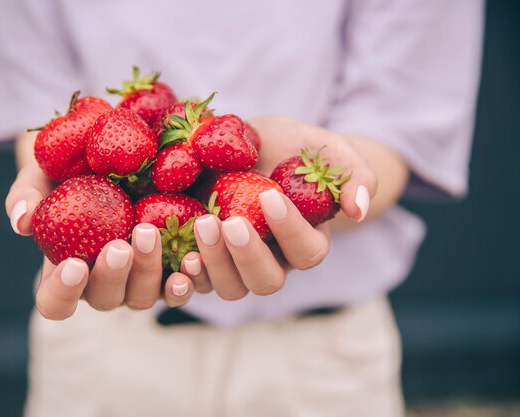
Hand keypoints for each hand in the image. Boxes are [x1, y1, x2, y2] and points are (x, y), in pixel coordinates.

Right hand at [5, 161, 195, 319]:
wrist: (113, 149)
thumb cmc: (68, 166)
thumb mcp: (42, 171)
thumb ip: (26, 194)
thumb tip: (21, 222)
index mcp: (66, 270)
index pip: (55, 302)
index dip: (62, 292)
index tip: (72, 264)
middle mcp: (103, 281)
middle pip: (105, 299)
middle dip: (112, 276)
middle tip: (119, 246)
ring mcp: (139, 278)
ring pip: (143, 297)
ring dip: (148, 273)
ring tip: (150, 234)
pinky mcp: (172, 266)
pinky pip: (180, 285)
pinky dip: (187, 277)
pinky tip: (191, 257)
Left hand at [181, 116, 377, 299]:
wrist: (249, 145)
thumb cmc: (293, 147)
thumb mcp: (328, 149)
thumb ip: (354, 175)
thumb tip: (358, 210)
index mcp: (306, 242)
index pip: (306, 252)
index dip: (290, 231)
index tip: (270, 196)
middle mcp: (272, 261)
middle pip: (266, 282)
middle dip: (248, 256)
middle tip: (231, 222)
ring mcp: (235, 264)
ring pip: (229, 287)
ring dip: (215, 263)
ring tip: (203, 224)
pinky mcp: (204, 256)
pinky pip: (195, 281)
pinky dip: (186, 274)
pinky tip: (178, 252)